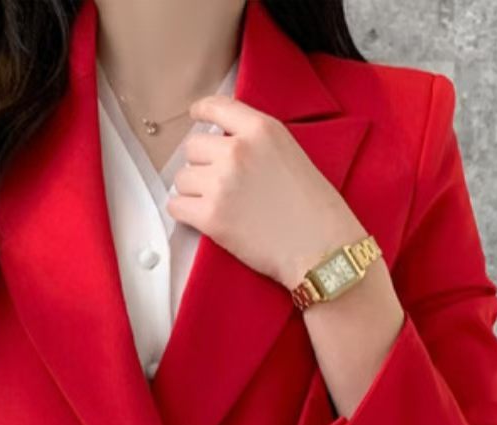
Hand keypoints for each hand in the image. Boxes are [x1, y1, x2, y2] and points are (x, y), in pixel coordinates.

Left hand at [166, 93, 366, 289]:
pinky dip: (184, 212)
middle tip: (219, 183)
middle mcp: (237, 150)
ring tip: (217, 205)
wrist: (320, 247)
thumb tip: (224, 143)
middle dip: (201, 164)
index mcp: (261, 129)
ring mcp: (221, 183)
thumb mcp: (291, 153)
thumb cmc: (313, 207)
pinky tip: (202, 218)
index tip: (195, 117)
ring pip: (182, 178)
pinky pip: (176, 206)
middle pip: (193, 147)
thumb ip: (257, 142)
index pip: (217, 106)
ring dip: (193, 191)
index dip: (201, 112)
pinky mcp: (210, 216)